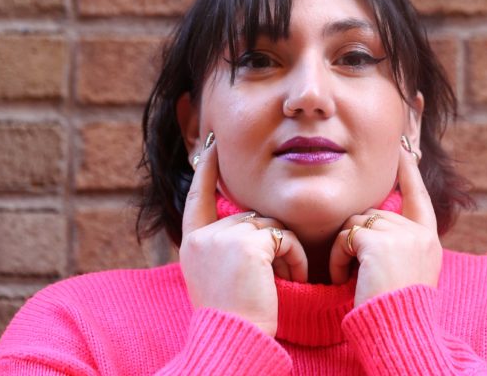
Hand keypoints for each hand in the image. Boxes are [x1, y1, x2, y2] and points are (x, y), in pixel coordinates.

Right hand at [179, 139, 307, 336]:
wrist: (236, 339)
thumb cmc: (234, 317)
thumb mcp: (218, 275)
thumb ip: (227, 245)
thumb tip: (254, 221)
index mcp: (191, 245)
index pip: (197, 198)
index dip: (205, 172)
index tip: (211, 147)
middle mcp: (202, 237)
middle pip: (250, 217)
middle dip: (270, 243)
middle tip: (273, 280)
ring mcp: (222, 237)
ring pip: (271, 225)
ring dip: (285, 252)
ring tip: (281, 282)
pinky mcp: (247, 243)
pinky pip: (284, 237)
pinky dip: (295, 258)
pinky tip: (291, 280)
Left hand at [329, 140, 442, 306]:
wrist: (397, 330)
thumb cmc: (396, 310)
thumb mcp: (409, 272)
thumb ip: (400, 244)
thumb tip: (373, 219)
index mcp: (429, 240)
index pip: (419, 197)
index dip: (410, 174)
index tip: (405, 153)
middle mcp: (419, 233)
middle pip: (374, 214)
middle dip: (358, 239)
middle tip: (357, 272)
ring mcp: (401, 235)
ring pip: (356, 223)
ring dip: (346, 250)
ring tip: (351, 278)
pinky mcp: (378, 241)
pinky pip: (346, 237)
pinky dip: (339, 259)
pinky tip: (345, 279)